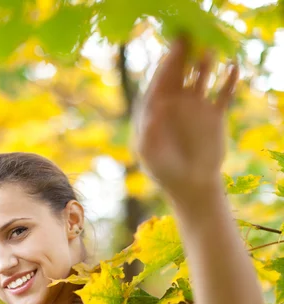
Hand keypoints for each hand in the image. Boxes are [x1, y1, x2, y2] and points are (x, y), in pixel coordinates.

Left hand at [134, 36, 239, 209]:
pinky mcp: (214, 113)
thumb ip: (148, 132)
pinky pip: (223, 92)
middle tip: (187, 39)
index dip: (163, 67)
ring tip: (208, 53)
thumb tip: (154, 110)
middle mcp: (174, 102)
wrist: (191, 186)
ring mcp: (194, 106)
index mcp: (155, 109)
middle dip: (181, 56)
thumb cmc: (165, 172)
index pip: (158, 82)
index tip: (169, 54)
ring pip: (200, 77)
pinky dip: (228, 80)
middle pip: (178, 72)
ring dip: (205, 62)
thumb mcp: (150, 154)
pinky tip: (232, 68)